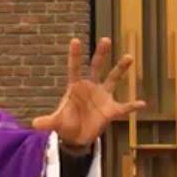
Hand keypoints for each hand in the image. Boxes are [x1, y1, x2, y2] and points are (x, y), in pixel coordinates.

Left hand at [32, 37, 146, 149]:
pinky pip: (124, 107)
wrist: (78, 136)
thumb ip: (48, 122)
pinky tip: (143, 103)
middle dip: (101, 54)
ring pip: (113, 79)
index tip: (75, 40)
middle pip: (96, 67)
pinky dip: (133, 107)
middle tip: (106, 39)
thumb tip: (34, 124)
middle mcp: (91, 87)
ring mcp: (103, 97)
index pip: (74, 68)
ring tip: (129, 57)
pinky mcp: (112, 110)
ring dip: (121, 69)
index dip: (74, 56)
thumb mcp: (57, 123)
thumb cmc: (66, 124)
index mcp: (76, 87)